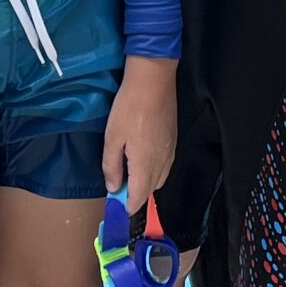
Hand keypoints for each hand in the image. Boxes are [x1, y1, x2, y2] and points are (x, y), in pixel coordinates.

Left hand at [101, 58, 176, 210]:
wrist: (154, 80)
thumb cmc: (129, 108)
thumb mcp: (112, 137)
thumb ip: (111, 166)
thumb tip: (113, 187)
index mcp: (145, 165)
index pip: (138, 197)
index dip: (126, 206)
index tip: (115, 205)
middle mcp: (162, 163)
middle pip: (150, 191)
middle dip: (135, 195)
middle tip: (118, 187)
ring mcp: (170, 152)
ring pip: (160, 179)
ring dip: (145, 183)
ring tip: (128, 173)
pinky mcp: (173, 140)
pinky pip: (165, 166)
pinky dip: (153, 170)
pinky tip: (142, 158)